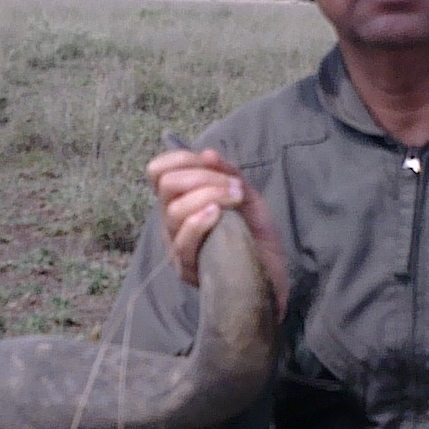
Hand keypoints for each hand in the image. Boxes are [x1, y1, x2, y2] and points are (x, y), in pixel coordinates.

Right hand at [146, 148, 289, 313]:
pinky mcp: (186, 269)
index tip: (211, 163)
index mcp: (180, 202)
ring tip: (236, 199)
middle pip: (166, 185)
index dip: (181, 159)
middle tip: (233, 186)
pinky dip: (199, 221)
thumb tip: (208, 153)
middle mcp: (171, 223)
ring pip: (175, 210)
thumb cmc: (255, 235)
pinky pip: (183, 240)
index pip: (158, 172)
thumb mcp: (246, 196)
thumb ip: (228, 174)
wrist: (271, 275)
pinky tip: (218, 215)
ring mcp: (176, 246)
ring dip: (209, 195)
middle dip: (202, 176)